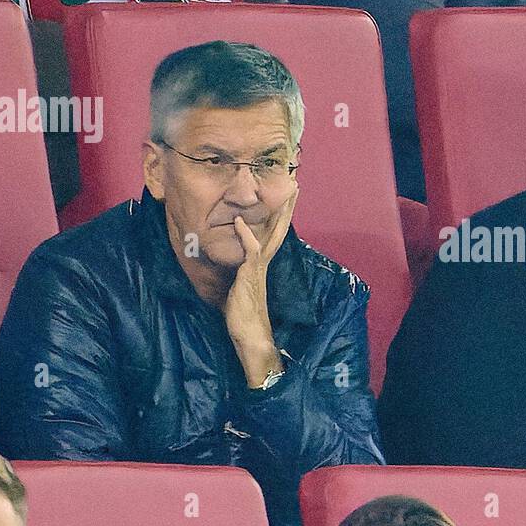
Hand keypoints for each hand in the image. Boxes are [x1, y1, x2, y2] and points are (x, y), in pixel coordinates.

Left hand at [225, 185, 298, 385]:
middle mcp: (264, 263)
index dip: (278, 218)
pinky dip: (244, 234)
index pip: (272, 236)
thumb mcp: (238, 291)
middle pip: (278, 230)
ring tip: (285, 195)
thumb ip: (238, 277)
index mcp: (261, 265)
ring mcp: (259, 268)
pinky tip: (238, 221)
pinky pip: (250, 249)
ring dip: (277, 214)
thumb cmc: (243, 319)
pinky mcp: (251, 274)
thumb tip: (230, 272)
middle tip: (295, 188)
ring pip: (271, 234)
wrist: (251, 337)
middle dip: (286, 209)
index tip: (284, 200)